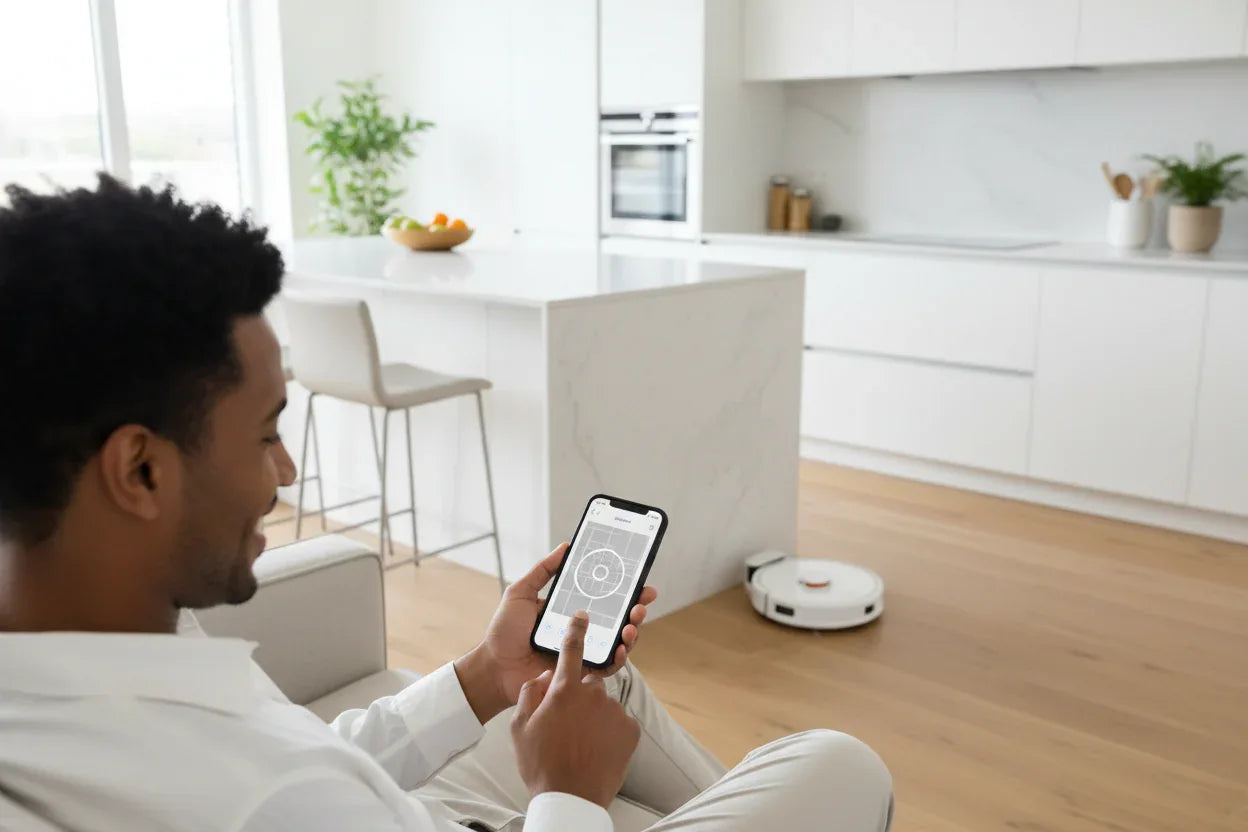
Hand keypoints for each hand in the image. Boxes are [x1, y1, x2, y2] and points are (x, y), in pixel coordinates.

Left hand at [468, 542, 657, 710]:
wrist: (494, 667)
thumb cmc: (504, 632)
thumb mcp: (521, 593)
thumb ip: (543, 570)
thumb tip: (566, 546)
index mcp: (571, 610)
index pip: (604, 597)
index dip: (624, 589)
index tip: (638, 578)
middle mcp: (582, 631)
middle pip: (617, 619)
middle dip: (635, 609)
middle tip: (641, 602)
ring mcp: (583, 652)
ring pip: (618, 642)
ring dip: (631, 632)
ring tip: (632, 625)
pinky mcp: (581, 673)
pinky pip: (606, 667)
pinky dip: (618, 659)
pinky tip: (620, 649)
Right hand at [510, 611, 640, 808]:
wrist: (572, 799)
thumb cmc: (542, 765)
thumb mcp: (520, 728)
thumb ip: (530, 694)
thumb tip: (543, 678)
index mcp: (564, 690)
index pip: (571, 650)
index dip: (577, 630)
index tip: (583, 616)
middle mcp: (593, 694)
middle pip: (588, 683)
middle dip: (580, 697)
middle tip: (568, 725)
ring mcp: (614, 711)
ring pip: (604, 705)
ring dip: (594, 717)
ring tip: (581, 744)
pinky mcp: (630, 729)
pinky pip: (618, 722)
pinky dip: (610, 731)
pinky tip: (597, 750)